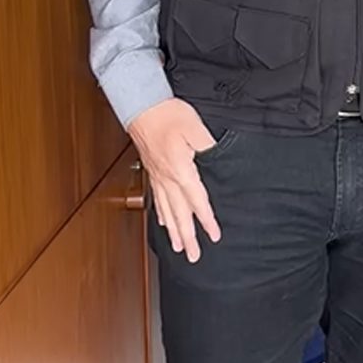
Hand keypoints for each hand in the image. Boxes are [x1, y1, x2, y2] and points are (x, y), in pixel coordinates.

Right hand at [128, 98, 220, 263]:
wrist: (142, 106)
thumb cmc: (169, 115)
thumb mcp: (196, 128)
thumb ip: (209, 147)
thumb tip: (219, 160)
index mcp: (180, 170)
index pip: (197, 201)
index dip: (206, 220)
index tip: (214, 236)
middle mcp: (167, 178)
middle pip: (179, 214)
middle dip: (187, 237)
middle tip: (193, 256)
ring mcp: (157, 176)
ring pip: (166, 210)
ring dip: (172, 231)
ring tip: (177, 248)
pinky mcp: (152, 171)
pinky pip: (157, 199)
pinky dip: (161, 214)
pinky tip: (163, 222)